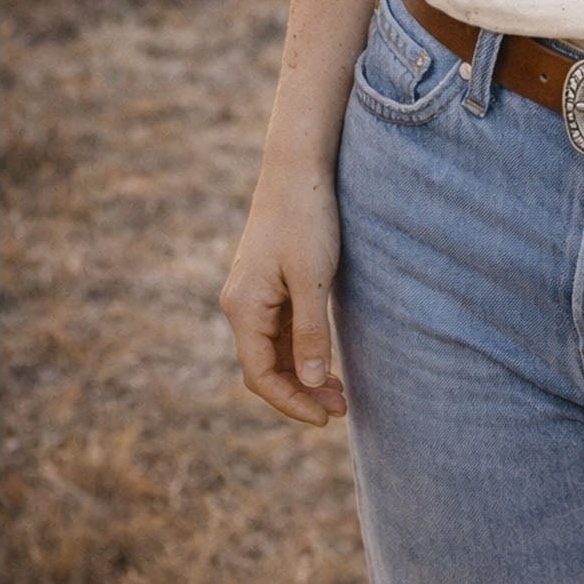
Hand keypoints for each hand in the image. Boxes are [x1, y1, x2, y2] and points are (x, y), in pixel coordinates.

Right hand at [220, 165, 351, 425]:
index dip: (291, 402)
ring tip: (340, 392)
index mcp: (244, 307)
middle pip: (265, 366)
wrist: (299, 165)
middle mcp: (241, 304)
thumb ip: (310, 332)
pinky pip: (281, 328)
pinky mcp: (270, 281)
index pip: (260, 375)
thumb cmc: (307, 216)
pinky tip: (325, 358)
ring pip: (274, 349)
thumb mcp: (313, 277)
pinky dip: (302, 348)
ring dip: (303, 372)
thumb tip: (308, 384)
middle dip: (300, 392)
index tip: (324, 418)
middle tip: (341, 408)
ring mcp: (254, 293)